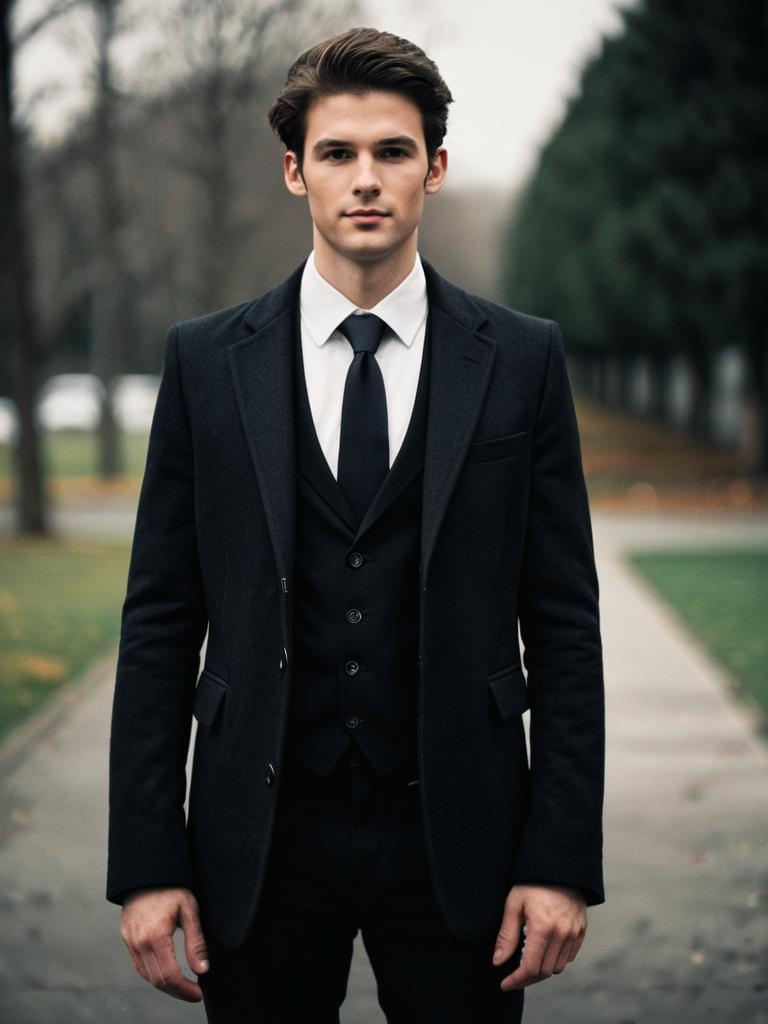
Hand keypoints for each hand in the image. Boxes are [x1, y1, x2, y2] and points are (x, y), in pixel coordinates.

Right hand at [120, 886, 209, 1001]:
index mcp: (156, 937)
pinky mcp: (127, 939)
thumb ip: (196, 942)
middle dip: (177, 992)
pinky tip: (166, 973)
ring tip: (183, 986)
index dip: (185, 989)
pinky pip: (139, 965)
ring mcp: (130, 942)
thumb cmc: (171, 888)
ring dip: (165, 985)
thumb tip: (202, 970)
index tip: (199, 994)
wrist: (146, 872)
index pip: (170, 975)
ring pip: (146, 976)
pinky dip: (153, 974)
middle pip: (157, 980)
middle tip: (194, 994)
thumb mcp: (189, 910)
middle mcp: (139, 943)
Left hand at [492, 883, 586, 989]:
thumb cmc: (531, 882)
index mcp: (542, 927)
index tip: (504, 984)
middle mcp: (561, 933)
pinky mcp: (581, 930)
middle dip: (527, 978)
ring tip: (527, 963)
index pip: (530, 968)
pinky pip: (569, 956)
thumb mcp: (513, 904)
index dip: (516, 980)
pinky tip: (544, 952)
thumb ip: (506, 936)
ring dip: (542, 970)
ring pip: (558, 967)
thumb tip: (497, 962)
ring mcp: (574, 932)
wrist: (558, 865)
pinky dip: (556, 960)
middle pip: (544, 972)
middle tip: (513, 975)